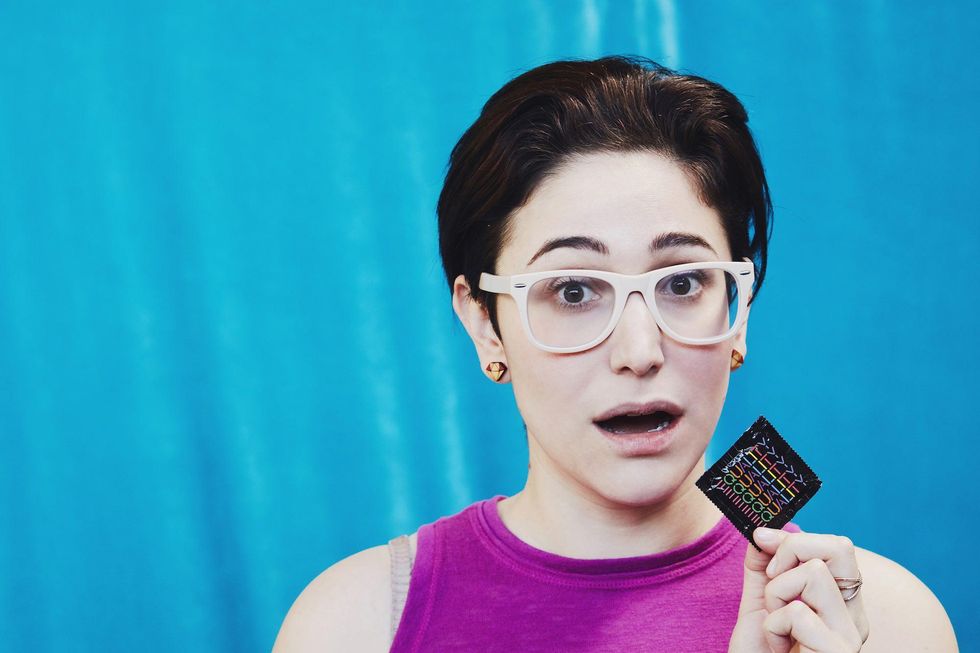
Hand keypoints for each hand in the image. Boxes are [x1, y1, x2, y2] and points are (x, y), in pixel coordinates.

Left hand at [727, 527, 869, 652]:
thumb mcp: (760, 603)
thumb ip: (763, 567)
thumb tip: (762, 531)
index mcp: (841, 602)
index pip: (839, 546)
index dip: (796, 538)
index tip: (763, 543)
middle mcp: (854, 616)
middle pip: (840, 547)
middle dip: (792, 552)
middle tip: (773, 582)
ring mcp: (850, 636)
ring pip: (814, 574)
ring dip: (777, 594)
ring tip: (776, 625)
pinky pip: (798, 613)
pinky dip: (774, 626)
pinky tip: (779, 646)